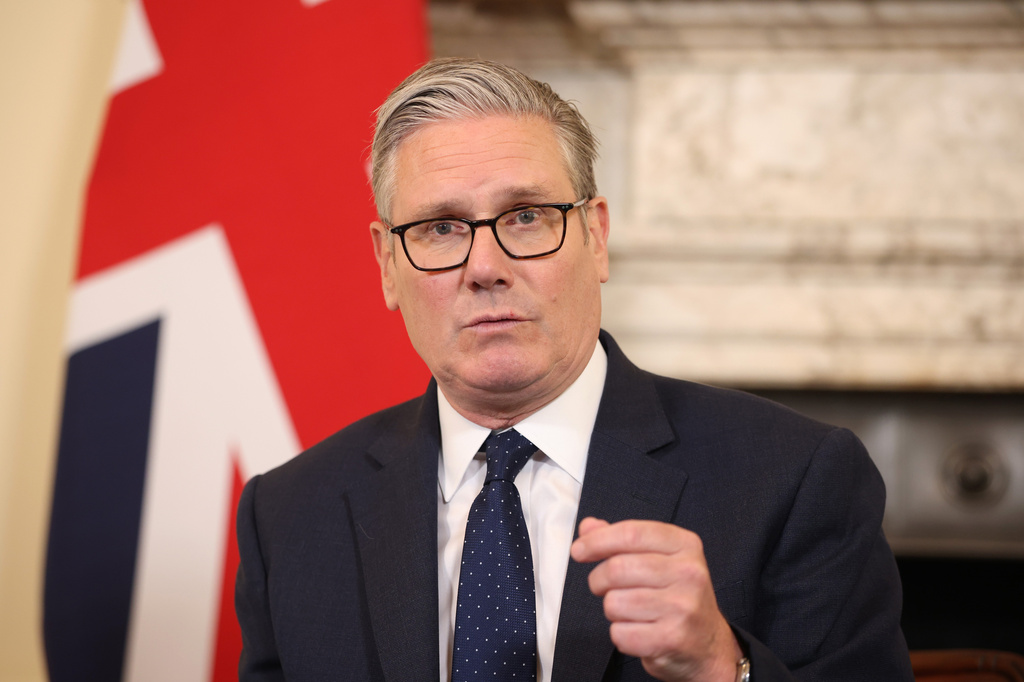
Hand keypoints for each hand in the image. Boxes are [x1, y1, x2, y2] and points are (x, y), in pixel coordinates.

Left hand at [570, 517, 741, 681]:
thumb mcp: (658, 558)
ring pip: (614, 602)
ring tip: (631, 612)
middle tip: (602, 587)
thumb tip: (588, 527)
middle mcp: (689, 573)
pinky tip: (639, 630)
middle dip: (598, 580)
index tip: (578, 550)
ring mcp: (683, 607)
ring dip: (612, 609)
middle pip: (617, 568)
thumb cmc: (677, 596)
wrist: (708, 645)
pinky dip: (621, 634)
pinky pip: (620, 633)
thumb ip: (623, 540)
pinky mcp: (673, 638)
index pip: (631, 533)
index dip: (597, 541)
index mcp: (685, 545)